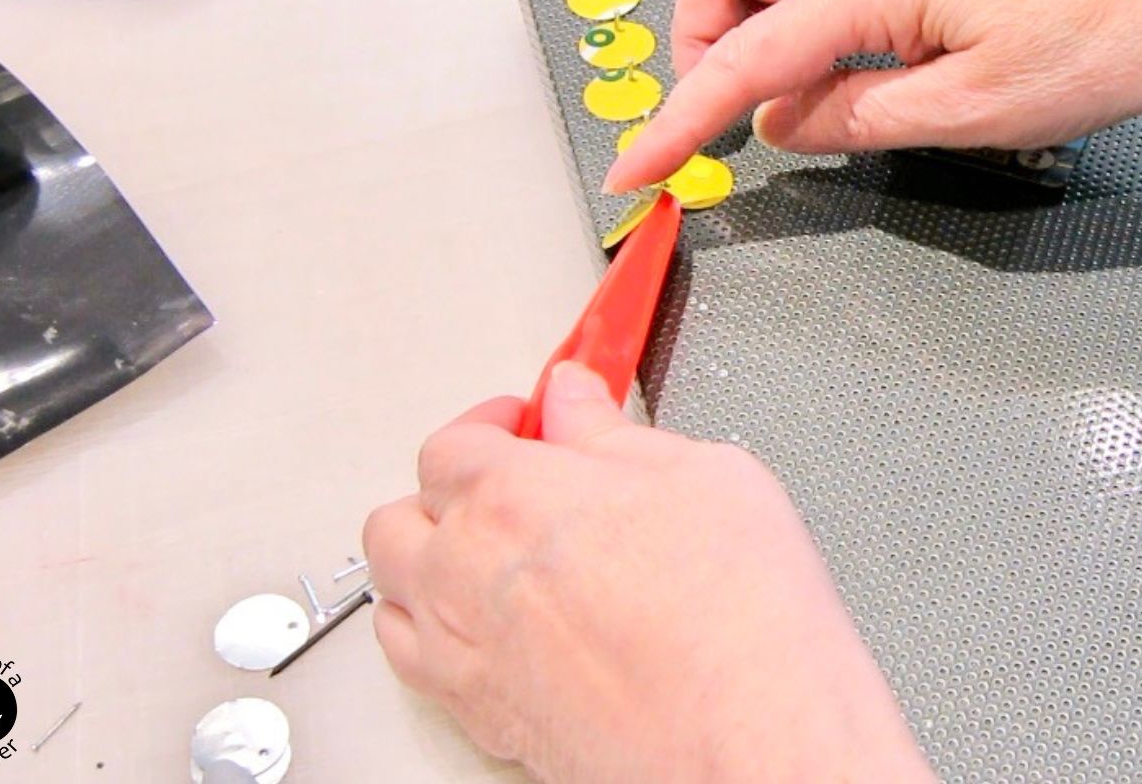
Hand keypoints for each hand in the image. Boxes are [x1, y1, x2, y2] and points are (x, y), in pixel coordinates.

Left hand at [363, 363, 934, 782]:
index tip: (530, 423)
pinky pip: (410, 660)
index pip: (458, 440)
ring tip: (482, 549)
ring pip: (393, 588)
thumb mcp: (703, 474)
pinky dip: (430, 630)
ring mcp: (462, 649)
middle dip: (449, 490)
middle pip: (404, 513)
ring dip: (427, 558)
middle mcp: (464, 570)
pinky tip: (478, 621)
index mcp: (511, 494)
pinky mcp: (478, 715)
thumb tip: (584, 406)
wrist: (748, 736)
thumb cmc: (735, 618)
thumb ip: (618, 434)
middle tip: (508, 482)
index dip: (496, 424)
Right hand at [604, 0, 1141, 192]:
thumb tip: (784, 125)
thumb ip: (858, 119)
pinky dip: (798, 2)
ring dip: (747, 11)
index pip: (744, 59)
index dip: (678, 123)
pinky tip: (838, 65)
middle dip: (703, 34)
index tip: (633, 172)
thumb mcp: (967, 114)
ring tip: (779, 92)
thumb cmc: (1092, 53)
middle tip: (726, 113)